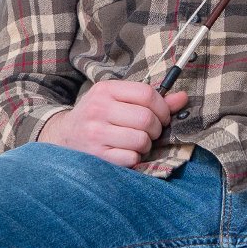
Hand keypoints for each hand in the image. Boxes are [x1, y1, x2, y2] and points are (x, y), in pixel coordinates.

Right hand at [37, 79, 189, 167]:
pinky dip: (134, 158)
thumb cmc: (97, 117)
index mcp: (106, 90)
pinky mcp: (96, 155)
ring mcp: (95, 133)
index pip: (147, 94)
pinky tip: (125, 153)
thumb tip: (183, 98)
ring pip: (141, 140)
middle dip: (155, 129)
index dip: (163, 108)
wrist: (63, 136)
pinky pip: (131, 158)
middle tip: (150, 132)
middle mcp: (98, 109)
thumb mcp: (118, 101)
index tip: (162, 117)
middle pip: (147, 119)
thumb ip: (151, 100)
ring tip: (136, 143)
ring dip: (145, 145)